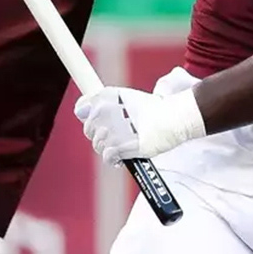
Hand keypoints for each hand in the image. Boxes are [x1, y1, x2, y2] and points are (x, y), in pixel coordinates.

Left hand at [73, 87, 205, 163]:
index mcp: (106, 95)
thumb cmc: (152, 110)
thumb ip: (100, 102)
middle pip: (88, 130)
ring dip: (109, 147)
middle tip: (119, 134)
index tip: (103, 122)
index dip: (90, 118)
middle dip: (100, 134)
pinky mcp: (119, 146)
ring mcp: (111, 128)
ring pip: (97, 145)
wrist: (173, 118)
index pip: (82, 108)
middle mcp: (105, 110)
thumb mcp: (126, 97)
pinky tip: (123, 155)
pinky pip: (107, 156)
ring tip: (124, 143)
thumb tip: (79, 110)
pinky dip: (114, 159)